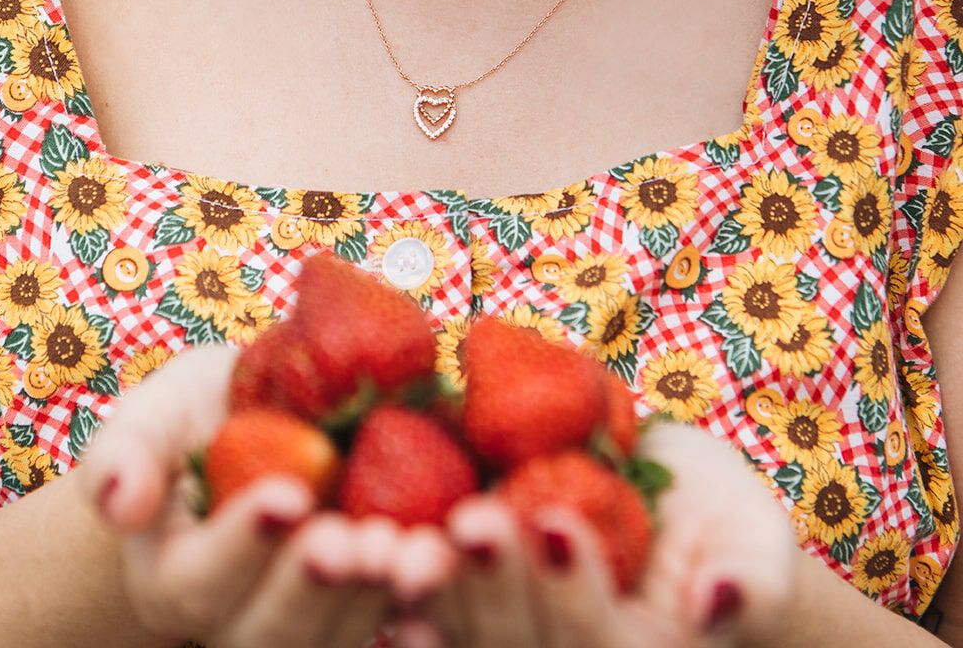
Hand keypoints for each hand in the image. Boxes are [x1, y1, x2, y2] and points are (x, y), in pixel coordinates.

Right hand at [75, 344, 457, 646]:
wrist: (264, 420)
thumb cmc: (202, 416)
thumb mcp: (156, 415)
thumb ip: (127, 451)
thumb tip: (116, 499)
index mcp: (180, 575)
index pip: (200, 581)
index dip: (242, 545)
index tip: (286, 497)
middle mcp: (244, 615)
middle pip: (274, 632)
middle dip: (317, 588)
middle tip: (359, 541)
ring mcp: (313, 614)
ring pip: (342, 636)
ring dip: (382, 599)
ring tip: (421, 553)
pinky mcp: (371, 597)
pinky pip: (398, 617)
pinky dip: (431, 602)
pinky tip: (462, 562)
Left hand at [393, 420, 797, 647]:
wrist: (654, 494)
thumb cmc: (715, 519)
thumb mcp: (753, 540)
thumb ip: (750, 580)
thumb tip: (719, 603)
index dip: (574, 597)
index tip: (557, 523)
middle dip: (496, 590)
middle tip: (474, 522)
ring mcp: (502, 635)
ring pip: (463, 633)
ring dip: (436, 588)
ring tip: (414, 539)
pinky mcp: (460, 601)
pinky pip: (424, 603)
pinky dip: (397, 579)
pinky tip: (374, 547)